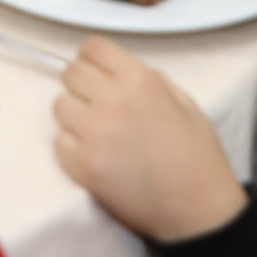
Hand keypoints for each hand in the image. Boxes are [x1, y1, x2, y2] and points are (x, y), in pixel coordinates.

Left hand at [52, 40, 248, 244]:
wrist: (197, 209)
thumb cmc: (197, 157)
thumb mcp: (184, 101)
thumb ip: (148, 79)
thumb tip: (117, 72)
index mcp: (140, 81)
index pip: (93, 48)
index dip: (92, 58)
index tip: (95, 70)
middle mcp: (113, 101)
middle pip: (71, 73)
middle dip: (81, 83)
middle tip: (94, 101)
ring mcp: (95, 134)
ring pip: (59, 106)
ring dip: (74, 115)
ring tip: (95, 131)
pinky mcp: (84, 166)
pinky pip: (58, 143)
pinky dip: (70, 147)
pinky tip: (93, 154)